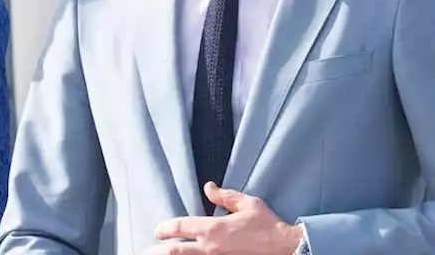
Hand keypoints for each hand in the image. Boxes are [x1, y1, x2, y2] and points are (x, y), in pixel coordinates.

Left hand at [145, 182, 302, 254]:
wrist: (285, 249)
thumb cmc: (268, 226)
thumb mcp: (248, 204)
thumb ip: (225, 196)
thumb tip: (208, 187)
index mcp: (213, 228)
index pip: (180, 227)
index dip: (165, 228)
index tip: (158, 230)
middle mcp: (210, 247)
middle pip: (174, 251)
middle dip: (158, 250)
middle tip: (148, 250)